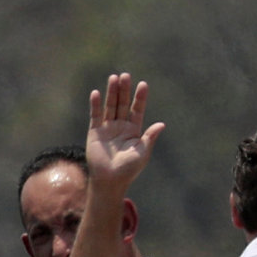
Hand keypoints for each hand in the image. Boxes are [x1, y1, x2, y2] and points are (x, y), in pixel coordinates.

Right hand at [85, 72, 164, 190]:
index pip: (137, 109)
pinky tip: (96, 93)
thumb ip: (150, 137)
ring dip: (112, 92)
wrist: (109, 180)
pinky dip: (95, 105)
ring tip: (114, 78)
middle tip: (126, 76)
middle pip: (123, 104)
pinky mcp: (94, 133)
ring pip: (110, 106)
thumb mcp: (142, 152)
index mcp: (134, 130)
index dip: (140, 97)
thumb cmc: (128, 169)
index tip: (143, 85)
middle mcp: (120, 126)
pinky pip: (95, 116)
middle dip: (124, 90)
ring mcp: (107, 128)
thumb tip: (161, 124)